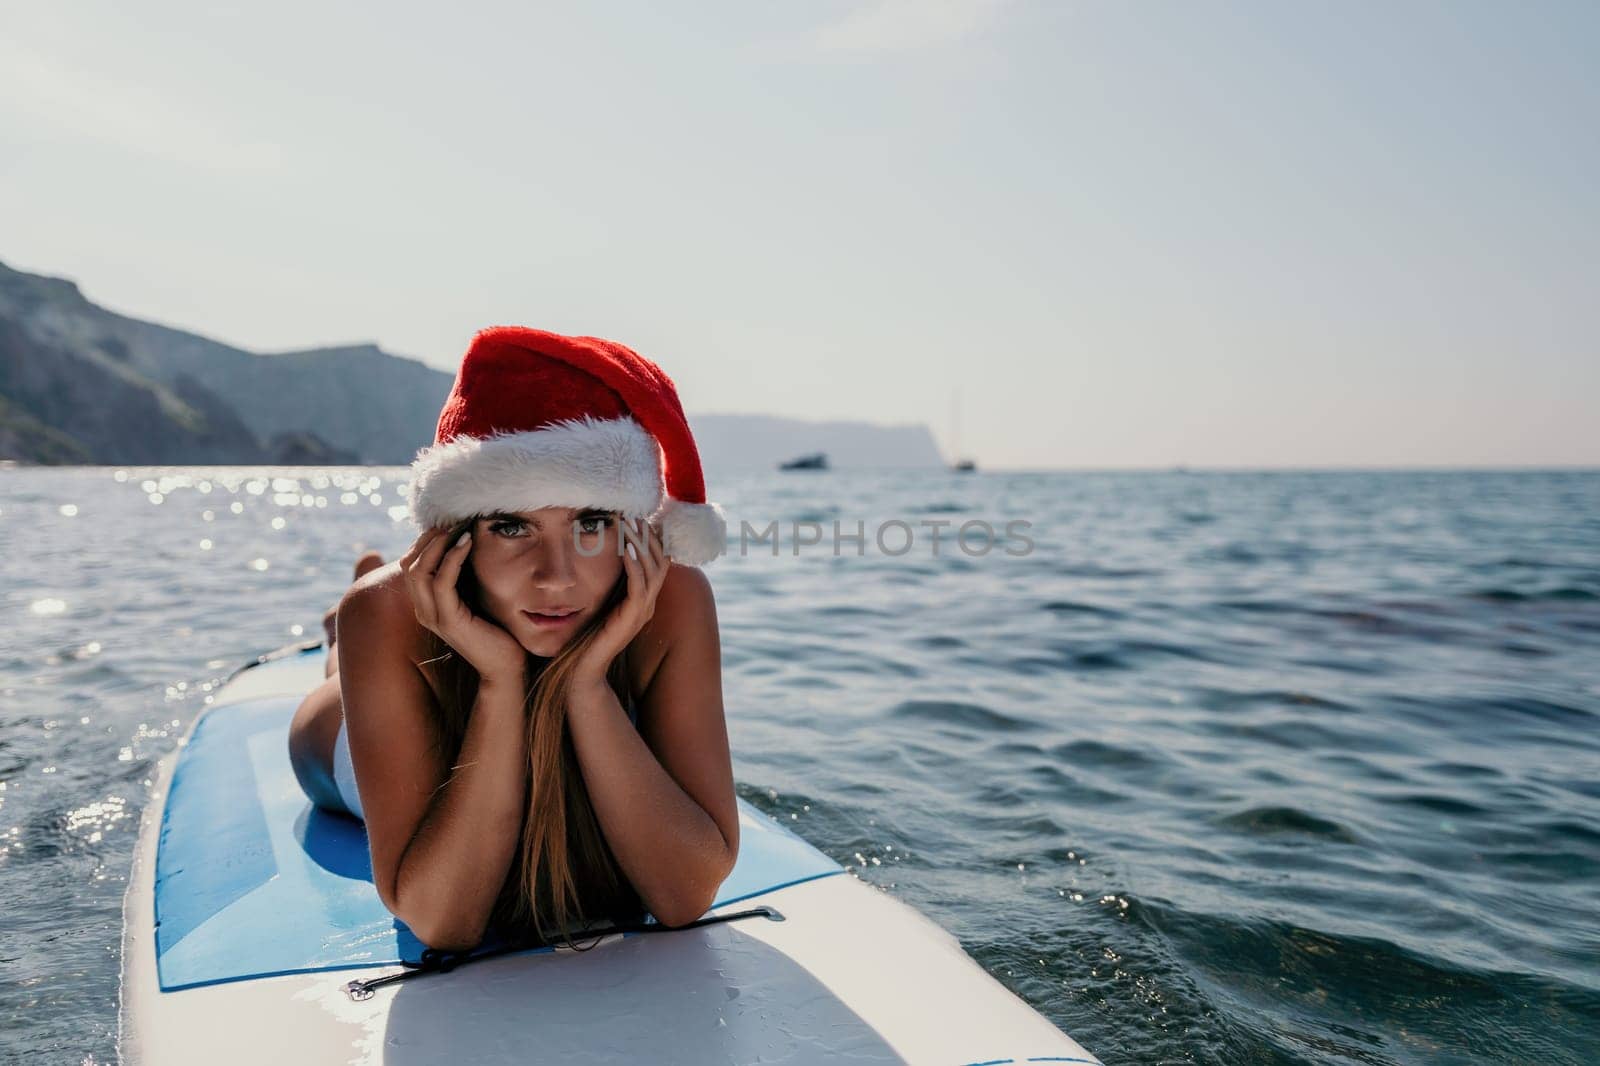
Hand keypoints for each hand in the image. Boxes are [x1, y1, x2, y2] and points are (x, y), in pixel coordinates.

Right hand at [400, 526, 526, 688]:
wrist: (507, 666)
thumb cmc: (497, 629)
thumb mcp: (476, 595)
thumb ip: (465, 575)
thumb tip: (467, 539)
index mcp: (427, 603)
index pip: (412, 563)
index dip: (426, 539)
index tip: (449, 520)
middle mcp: (424, 610)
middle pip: (409, 563)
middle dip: (430, 537)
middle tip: (454, 518)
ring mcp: (433, 617)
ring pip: (419, 570)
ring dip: (439, 543)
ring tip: (460, 526)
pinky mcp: (449, 621)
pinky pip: (442, 582)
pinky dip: (452, 558)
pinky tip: (468, 543)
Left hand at [571, 517, 669, 690]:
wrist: (581, 671)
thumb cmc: (583, 637)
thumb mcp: (595, 601)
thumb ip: (603, 581)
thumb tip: (596, 551)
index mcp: (642, 598)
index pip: (656, 559)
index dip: (650, 536)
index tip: (637, 513)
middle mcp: (647, 603)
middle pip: (660, 560)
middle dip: (648, 534)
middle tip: (635, 512)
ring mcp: (642, 612)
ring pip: (653, 570)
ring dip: (641, 544)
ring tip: (630, 523)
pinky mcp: (633, 619)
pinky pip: (639, 586)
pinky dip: (633, 565)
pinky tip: (624, 549)